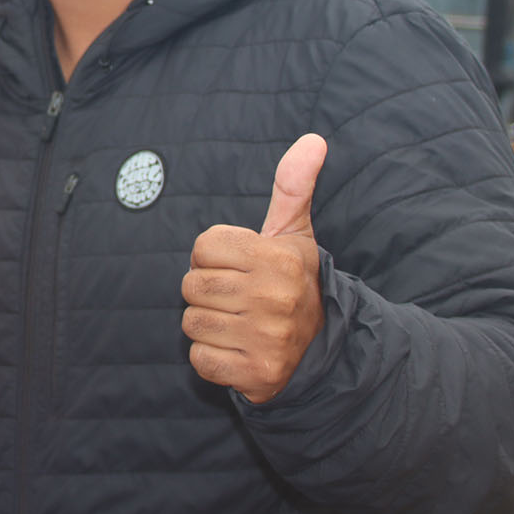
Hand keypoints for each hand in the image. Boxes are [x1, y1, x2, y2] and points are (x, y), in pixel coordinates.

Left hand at [181, 133, 326, 403]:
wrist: (322, 350)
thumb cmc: (294, 282)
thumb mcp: (294, 233)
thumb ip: (293, 185)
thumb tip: (314, 139)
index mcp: (278, 259)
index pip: (202, 247)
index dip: (213, 257)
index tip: (239, 267)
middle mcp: (274, 297)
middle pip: (191, 286)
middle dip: (207, 291)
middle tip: (237, 298)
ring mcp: (266, 339)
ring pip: (192, 323)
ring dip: (207, 325)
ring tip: (238, 322)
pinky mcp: (256, 374)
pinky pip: (200, 359)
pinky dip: (212, 357)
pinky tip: (237, 350)